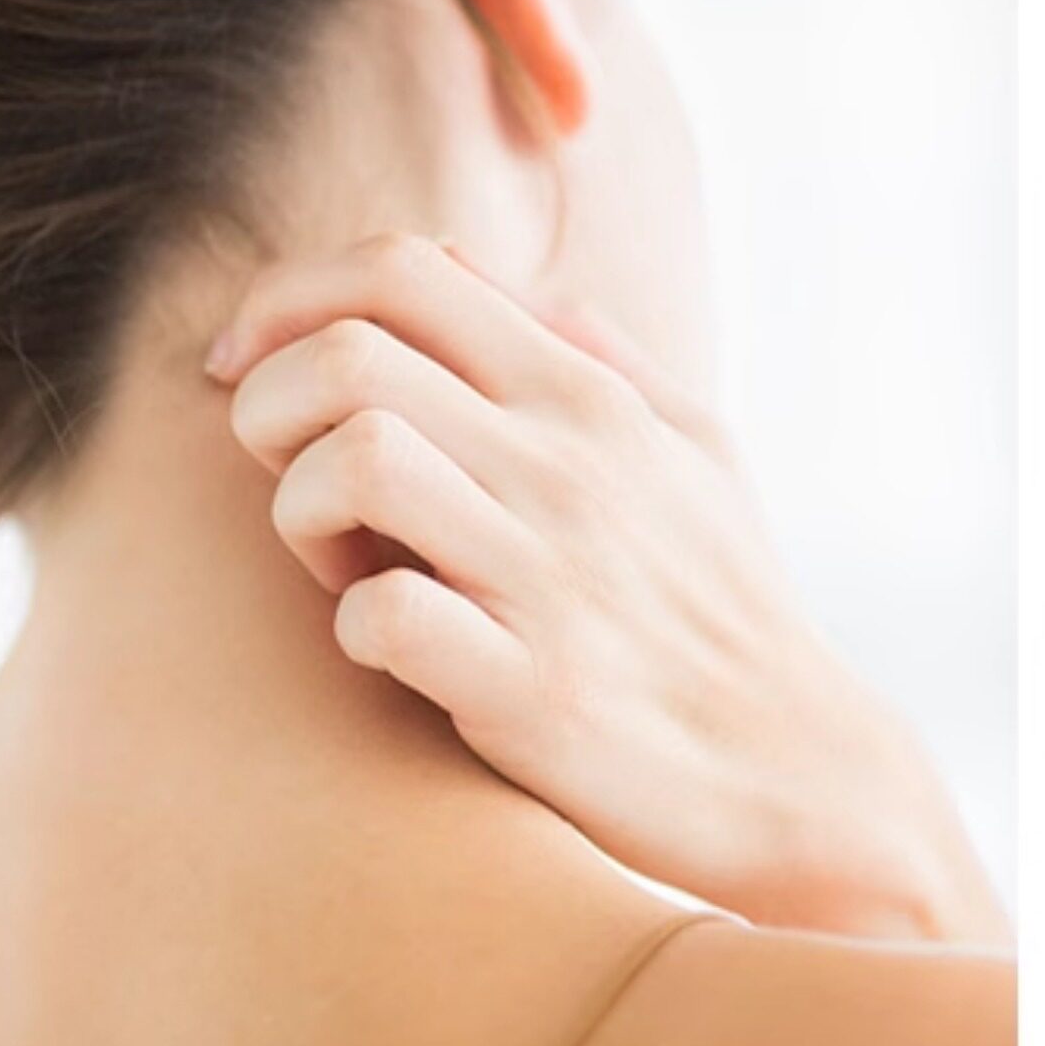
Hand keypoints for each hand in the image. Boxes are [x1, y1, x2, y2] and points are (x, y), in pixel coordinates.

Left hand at [204, 233, 1010, 947]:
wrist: (798, 779)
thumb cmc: (722, 611)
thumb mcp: (694, 451)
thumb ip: (600, 356)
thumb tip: (514, 285)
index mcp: (583, 393)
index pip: (402, 267)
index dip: (287, 300)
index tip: (246, 368)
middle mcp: (566, 463)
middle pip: (347, 355)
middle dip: (267, 408)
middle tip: (289, 481)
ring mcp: (547, 575)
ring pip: (354, 463)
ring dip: (300, 510)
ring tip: (338, 563)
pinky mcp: (530, 688)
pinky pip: (382, 615)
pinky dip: (349, 625)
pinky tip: (383, 647)